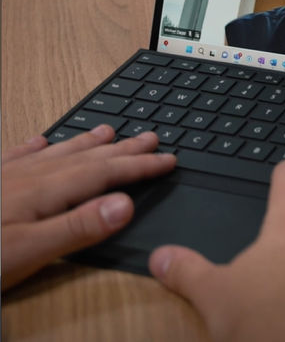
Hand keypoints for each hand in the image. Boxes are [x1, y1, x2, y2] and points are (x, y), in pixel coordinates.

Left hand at [1, 126, 175, 290]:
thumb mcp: (31, 252)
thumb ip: (79, 228)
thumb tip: (125, 205)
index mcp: (46, 193)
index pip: (104, 174)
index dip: (139, 167)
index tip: (168, 160)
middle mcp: (29, 178)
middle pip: (86, 159)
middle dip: (123, 150)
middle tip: (150, 138)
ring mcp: (6, 178)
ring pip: (57, 154)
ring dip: (87, 144)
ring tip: (108, 132)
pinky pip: (19, 157)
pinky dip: (36, 148)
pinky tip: (40, 142)